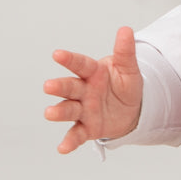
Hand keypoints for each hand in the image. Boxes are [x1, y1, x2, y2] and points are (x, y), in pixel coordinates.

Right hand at [43, 26, 142, 153]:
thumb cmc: (125, 85)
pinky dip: (69, 142)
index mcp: (93, 73)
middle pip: (69, 87)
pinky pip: (77, 134)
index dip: (69, 59)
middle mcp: (84, 90)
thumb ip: (125, 52)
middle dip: (59, 86)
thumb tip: (126, 30)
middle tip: (48, 86)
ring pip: (69, 110)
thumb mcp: (129, 68)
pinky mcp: (87, 128)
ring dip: (59, 111)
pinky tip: (62, 148)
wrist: (132, 110)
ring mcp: (84, 110)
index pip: (80, 64)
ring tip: (49, 113)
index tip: (57, 54)